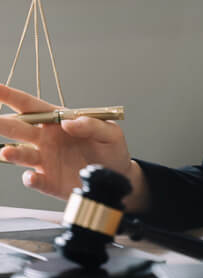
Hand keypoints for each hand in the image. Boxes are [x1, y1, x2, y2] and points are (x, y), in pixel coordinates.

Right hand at [0, 82, 146, 209]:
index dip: (11, 96)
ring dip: (12, 152)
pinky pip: (35, 180)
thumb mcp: (111, 132)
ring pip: (22, 154)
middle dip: (3, 122)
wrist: (117, 177)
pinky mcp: (49, 181)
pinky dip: (31, 179)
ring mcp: (45, 160)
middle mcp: (46, 139)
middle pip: (19, 128)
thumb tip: (69, 122)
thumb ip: (92, 124)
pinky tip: (31, 176)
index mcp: (59, 121)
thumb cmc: (111, 149)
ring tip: (7, 151)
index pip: (31, 106)